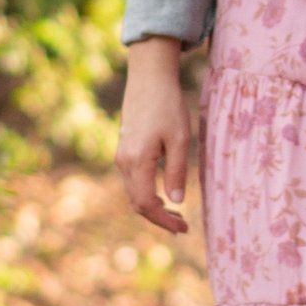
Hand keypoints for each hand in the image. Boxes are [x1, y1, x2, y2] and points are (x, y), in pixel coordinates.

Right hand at [118, 38, 200, 234]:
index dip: (164, 221)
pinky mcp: (124, 149)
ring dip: (152, 207)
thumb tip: (176, 201)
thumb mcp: (179, 139)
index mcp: (137, 161)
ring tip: (175, 215)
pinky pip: (133, 181)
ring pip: (133, 193)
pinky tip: (163, 194)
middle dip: (159, 219)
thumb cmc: (167, 105)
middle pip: (137, 203)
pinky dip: (146, 193)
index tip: (183, 228)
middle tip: (182, 226)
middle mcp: (124, 162)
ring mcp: (121, 156)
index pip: (147, 204)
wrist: (148, 77)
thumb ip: (176, 171)